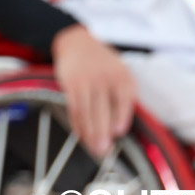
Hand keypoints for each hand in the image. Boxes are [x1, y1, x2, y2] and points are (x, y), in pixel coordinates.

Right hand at [52, 25, 136, 157]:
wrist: (77, 42)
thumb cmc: (103, 64)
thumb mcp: (121, 74)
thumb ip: (124, 97)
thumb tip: (119, 129)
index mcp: (123, 78)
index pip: (124, 103)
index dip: (120, 120)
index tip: (117, 134)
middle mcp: (105, 79)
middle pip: (103, 112)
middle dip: (103, 134)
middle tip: (103, 152)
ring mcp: (86, 81)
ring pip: (87, 113)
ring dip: (89, 134)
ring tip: (92, 149)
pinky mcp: (70, 84)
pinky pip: (74, 108)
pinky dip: (76, 124)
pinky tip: (79, 134)